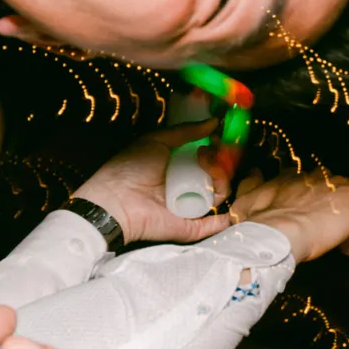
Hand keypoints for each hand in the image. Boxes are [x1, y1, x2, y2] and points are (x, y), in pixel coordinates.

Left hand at [71, 121, 231, 247]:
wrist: (116, 199)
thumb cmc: (131, 167)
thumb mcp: (157, 140)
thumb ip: (185, 131)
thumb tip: (214, 122)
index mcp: (180, 168)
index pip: (208, 159)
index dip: (216, 148)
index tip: (217, 137)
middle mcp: (188, 187)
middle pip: (217, 175)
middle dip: (220, 161)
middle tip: (207, 152)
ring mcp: (191, 207)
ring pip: (219, 193)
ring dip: (221, 177)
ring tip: (206, 165)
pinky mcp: (192, 226)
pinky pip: (216, 223)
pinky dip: (229, 217)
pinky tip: (232, 200)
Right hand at [227, 170, 348, 261]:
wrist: (277, 234)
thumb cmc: (259, 224)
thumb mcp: (246, 201)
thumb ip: (251, 184)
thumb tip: (253, 172)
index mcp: (296, 177)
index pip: (317, 186)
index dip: (322, 205)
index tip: (319, 221)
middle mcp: (319, 177)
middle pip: (339, 191)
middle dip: (342, 212)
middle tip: (344, 235)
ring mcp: (339, 186)